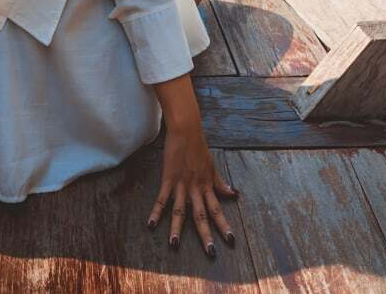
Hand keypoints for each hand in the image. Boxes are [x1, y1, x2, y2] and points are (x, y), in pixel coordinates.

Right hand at [148, 120, 237, 256]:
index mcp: (207, 186)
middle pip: (201, 216)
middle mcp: (196, 188)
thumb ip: (221, 183)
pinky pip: (162, 198)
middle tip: (210, 253)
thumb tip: (234, 195)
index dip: (224, 225)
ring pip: (180, 211)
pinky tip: (150, 224)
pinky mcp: (168, 179)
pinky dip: (156, 211)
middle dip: (206, 235)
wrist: (186, 131)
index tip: (231, 241)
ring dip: (177, 229)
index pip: (217, 210)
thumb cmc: (199, 148)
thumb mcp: (213, 167)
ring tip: (174, 245)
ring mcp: (181, 184)